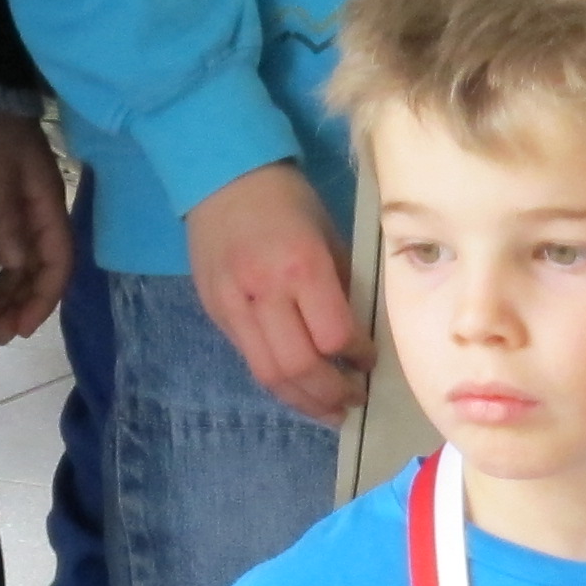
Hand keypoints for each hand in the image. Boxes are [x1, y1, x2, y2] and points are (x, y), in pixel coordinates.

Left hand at [0, 109, 71, 342]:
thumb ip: (5, 216)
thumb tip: (14, 264)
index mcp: (47, 209)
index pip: (56, 265)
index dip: (42, 299)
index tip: (19, 328)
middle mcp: (36, 217)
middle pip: (37, 272)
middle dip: (19, 305)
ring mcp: (16, 212)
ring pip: (16, 265)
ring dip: (4, 294)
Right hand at [183, 162, 363, 421]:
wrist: (221, 174)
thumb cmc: (288, 202)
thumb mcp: (329, 237)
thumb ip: (341, 289)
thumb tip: (360, 338)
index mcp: (300, 268)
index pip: (334, 336)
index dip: (358, 358)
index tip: (370, 362)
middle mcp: (263, 291)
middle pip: (298, 367)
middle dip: (332, 393)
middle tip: (355, 400)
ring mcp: (232, 303)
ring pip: (269, 374)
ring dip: (305, 401)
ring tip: (331, 410)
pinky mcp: (214, 310)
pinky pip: (249, 360)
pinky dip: (279, 381)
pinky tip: (300, 388)